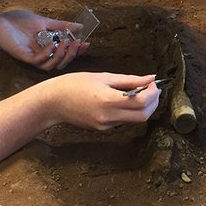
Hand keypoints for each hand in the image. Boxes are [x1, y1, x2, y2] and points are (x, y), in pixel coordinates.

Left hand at [0, 10, 89, 71]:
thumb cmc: (18, 21)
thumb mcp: (44, 21)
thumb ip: (61, 25)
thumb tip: (79, 26)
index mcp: (46, 49)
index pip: (64, 54)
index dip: (76, 51)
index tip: (85, 43)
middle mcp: (40, 55)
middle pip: (60, 63)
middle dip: (71, 55)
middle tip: (77, 44)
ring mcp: (32, 57)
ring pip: (50, 66)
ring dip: (60, 56)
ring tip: (65, 43)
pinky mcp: (24, 56)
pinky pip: (38, 60)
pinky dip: (47, 53)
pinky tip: (52, 43)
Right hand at [43, 73, 161, 130]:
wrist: (52, 102)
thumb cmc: (73, 84)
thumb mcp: (103, 76)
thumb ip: (129, 79)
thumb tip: (151, 78)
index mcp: (108, 100)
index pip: (142, 102)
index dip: (153, 93)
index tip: (153, 83)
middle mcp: (108, 117)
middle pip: (143, 116)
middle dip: (153, 103)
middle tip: (152, 89)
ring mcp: (105, 125)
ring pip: (135, 120)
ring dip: (142, 107)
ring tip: (138, 92)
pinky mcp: (102, 129)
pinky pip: (123, 121)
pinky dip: (129, 111)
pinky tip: (123, 100)